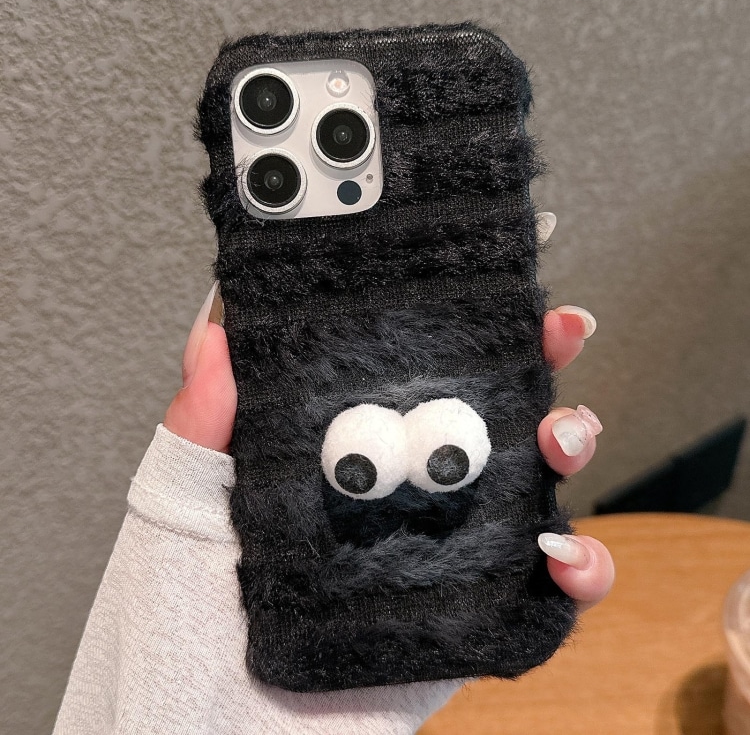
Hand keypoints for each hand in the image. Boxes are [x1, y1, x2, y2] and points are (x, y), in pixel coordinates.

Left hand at [165, 259, 613, 611]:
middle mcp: (415, 485)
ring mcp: (454, 544)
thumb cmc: (194, 603)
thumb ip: (206, 418)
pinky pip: (551, 588)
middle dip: (542, 362)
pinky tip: (566, 553)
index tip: (509, 294)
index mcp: (362, 444)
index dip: (477, 329)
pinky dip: (583, 567)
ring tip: (562, 438)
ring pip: (541, 483)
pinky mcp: (478, 611)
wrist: (217, 716)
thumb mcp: (190, 495)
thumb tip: (213, 334)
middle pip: (502, 414)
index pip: (430, 371)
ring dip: (576, 444)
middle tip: (561, 338)